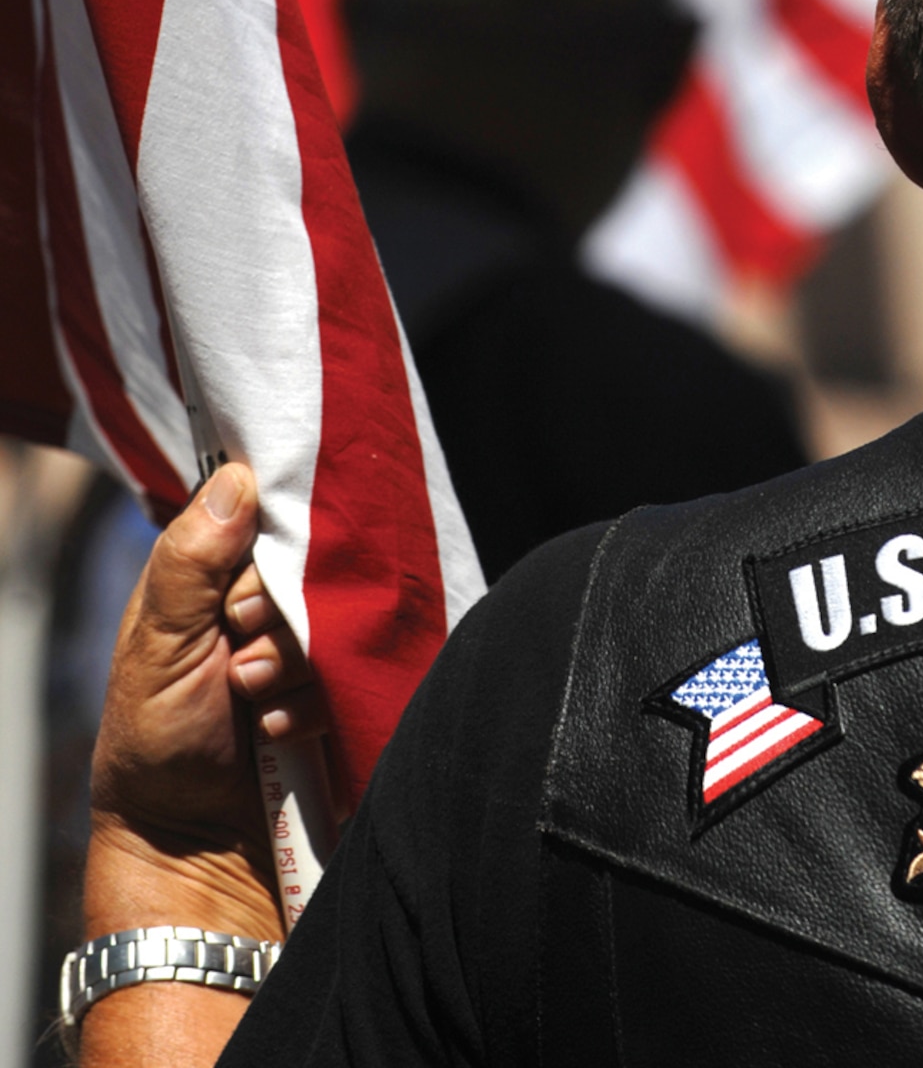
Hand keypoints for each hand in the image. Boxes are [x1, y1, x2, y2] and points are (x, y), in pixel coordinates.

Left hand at [81, 464, 324, 1063]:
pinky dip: (319, 701)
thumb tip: (237, 478)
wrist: (194, 854)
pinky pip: (357, 669)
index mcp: (210, 576)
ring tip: (254, 703)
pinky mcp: (341, 690)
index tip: (237, 599)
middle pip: (307, 564)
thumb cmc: (156, 746)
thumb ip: (190, 563)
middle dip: (276, 616)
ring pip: (336, 616)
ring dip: (296, 664)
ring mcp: (305, 646)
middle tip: (242, 662)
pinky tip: (282, 730)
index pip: (264, 517)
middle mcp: (261, 601)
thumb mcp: (158, 648)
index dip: (263, 549)